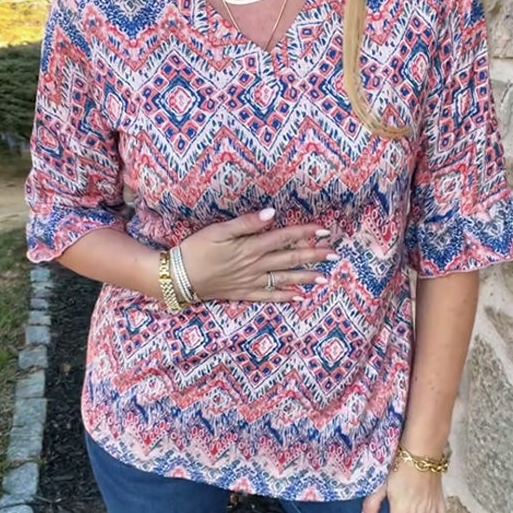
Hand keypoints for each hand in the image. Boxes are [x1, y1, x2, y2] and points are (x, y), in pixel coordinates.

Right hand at [178, 208, 337, 302]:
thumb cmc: (195, 249)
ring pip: (283, 279)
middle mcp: (254, 265)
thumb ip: (246, 223)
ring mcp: (250, 282)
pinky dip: (283, 297)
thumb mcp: (218, 230)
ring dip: (305, 278)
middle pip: (289, 259)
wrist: (178, 277)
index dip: (304, 233)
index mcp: (250, 247)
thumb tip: (271, 214)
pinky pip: (268, 296)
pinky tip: (298, 299)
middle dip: (313, 256)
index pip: (283, 238)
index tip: (324, 230)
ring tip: (324, 278)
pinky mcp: (242, 293)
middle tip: (334, 255)